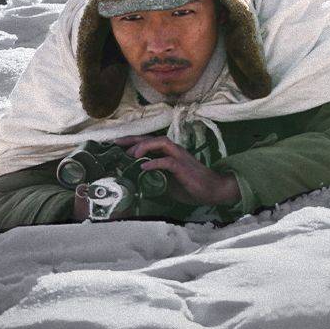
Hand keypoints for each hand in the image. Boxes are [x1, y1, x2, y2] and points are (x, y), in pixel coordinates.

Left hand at [121, 134, 240, 208]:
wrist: (212, 190)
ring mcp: (180, 157)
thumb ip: (154, 176)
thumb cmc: (191, 186)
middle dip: (133, 139)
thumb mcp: (168, 181)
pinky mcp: (183, 167)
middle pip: (152, 138)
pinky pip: (167, 161)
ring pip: (161, 143)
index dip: (132, 141)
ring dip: (145, 146)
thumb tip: (137, 179)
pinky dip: (155, 163)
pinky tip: (144, 168)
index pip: (149, 142)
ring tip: (132, 155)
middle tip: (117, 143)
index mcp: (170, 153)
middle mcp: (174, 151)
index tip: (117, 144)